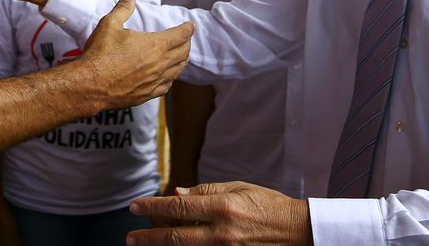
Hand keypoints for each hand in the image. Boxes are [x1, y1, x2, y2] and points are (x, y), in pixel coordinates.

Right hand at [80, 0, 193, 109]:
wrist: (90, 85)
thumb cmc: (100, 54)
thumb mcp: (109, 24)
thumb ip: (123, 9)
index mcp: (155, 45)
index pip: (180, 35)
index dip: (187, 29)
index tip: (191, 26)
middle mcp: (159, 64)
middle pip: (183, 53)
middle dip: (187, 43)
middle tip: (186, 38)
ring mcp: (154, 81)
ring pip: (177, 70)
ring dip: (182, 60)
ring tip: (182, 55)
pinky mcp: (147, 94)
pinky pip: (166, 86)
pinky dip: (171, 78)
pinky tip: (168, 77)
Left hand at [127, 182, 310, 244]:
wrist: (298, 231)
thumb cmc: (269, 205)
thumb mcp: (239, 188)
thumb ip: (207, 190)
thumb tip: (178, 193)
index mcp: (222, 207)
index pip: (179, 207)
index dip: (153, 207)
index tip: (135, 207)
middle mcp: (221, 232)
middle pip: (175, 237)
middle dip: (149, 238)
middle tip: (131, 238)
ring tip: (145, 245)